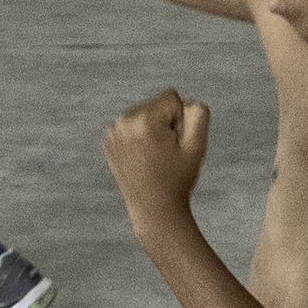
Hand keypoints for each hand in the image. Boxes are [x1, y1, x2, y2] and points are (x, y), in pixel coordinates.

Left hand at [104, 89, 210, 225]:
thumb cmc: (177, 179)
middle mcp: (123, 121)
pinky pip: (132, 126)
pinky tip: (143, 157)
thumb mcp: (197, 146)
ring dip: (153, 129)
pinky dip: (140, 137)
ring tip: (155, 156)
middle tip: (165, 153)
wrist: (153, 209)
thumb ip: (198, 115)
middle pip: (156, 104)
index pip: (172, 98)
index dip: (181, 120)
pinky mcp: (108, 141)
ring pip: (144, 114)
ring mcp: (112, 132)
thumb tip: (187, 101)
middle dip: (165, 123)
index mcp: (144, 119)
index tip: (176, 143)